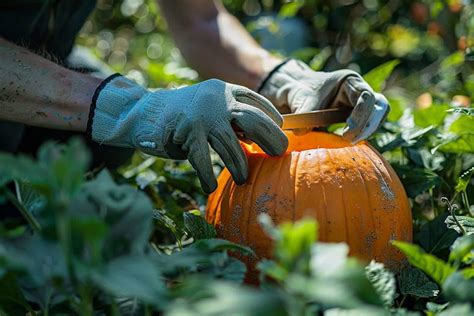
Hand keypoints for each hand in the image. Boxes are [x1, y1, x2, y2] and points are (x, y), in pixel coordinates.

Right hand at [88, 75, 287, 192]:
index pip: (254, 100)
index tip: (281, 128)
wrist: (145, 112)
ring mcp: (201, 116)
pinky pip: (202, 159)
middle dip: (268, 137)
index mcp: (223, 90)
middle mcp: (215, 100)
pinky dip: (207, 175)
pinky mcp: (185, 133)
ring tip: (243, 178)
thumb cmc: (184, 114)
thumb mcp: (210, 105)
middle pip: (250, 119)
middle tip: (279, 152)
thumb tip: (258, 138)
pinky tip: (210, 186)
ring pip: (229, 144)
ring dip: (238, 164)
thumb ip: (230, 116)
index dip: (269, 115)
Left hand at [258, 59, 388, 141]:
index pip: (366, 96)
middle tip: (352, 141)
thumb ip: (303, 115)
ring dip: (369, 131)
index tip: (346, 133)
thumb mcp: (301, 102)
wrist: (302, 95)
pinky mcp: (362, 114)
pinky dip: (364, 133)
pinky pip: (372, 124)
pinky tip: (351, 141)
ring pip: (379, 115)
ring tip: (352, 142)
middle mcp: (360, 89)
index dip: (360, 116)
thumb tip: (302, 132)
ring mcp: (363, 101)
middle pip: (379, 106)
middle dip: (369, 125)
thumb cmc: (303, 94)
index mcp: (349, 80)